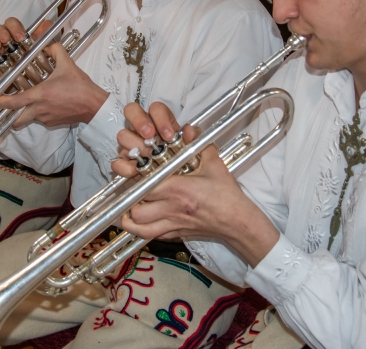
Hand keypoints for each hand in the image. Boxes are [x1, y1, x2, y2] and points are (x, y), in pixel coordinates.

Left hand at [0, 18, 107, 127]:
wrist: (94, 105)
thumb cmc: (80, 87)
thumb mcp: (68, 64)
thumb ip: (56, 51)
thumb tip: (48, 45)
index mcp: (39, 95)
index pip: (13, 102)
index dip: (1, 101)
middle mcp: (39, 109)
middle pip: (15, 120)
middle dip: (9, 116)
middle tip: (8, 106)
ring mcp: (46, 118)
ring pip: (28, 119)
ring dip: (24, 113)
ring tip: (28, 102)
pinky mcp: (52, 123)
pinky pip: (40, 119)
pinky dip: (38, 113)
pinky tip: (46, 104)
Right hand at [0, 18, 53, 74]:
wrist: (29, 77)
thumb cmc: (31, 57)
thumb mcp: (40, 46)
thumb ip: (43, 34)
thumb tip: (46, 24)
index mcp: (14, 33)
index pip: (11, 23)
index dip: (14, 27)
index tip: (20, 36)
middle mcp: (3, 40)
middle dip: (1, 33)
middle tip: (6, 39)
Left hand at [113, 102, 279, 267]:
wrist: (237, 221)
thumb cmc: (226, 194)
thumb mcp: (214, 164)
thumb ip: (199, 144)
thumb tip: (189, 129)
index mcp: (177, 189)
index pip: (145, 186)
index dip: (134, 180)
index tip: (133, 172)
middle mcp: (171, 208)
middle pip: (135, 208)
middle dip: (128, 200)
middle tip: (129, 189)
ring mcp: (172, 224)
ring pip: (139, 227)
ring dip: (130, 218)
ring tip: (128, 208)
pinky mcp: (176, 234)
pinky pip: (151, 236)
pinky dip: (141, 230)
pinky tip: (140, 222)